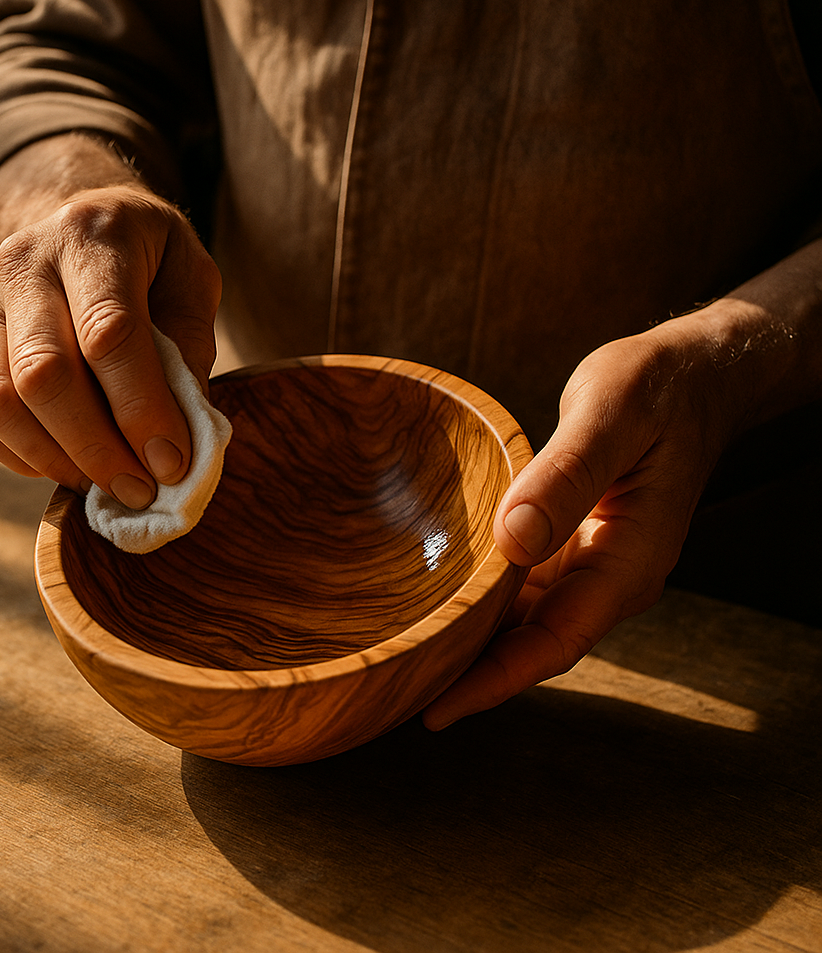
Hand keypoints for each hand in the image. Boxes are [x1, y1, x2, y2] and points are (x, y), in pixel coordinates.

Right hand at [0, 181, 220, 506]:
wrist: (82, 223)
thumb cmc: (151, 261)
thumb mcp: (192, 281)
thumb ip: (188, 349)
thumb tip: (179, 438)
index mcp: (91, 236)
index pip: (108, 332)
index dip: (141, 408)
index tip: (172, 463)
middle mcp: (23, 263)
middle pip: (44, 374)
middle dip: (98, 447)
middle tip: (142, 489)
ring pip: (1, 404)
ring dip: (61, 461)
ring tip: (112, 486)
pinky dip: (29, 459)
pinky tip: (74, 467)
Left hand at [422, 312, 747, 729]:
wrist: (689, 376)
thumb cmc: (656, 388)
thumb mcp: (611, 417)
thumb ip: (566, 477)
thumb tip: (513, 540)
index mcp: (630, 561)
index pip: (557, 640)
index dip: (496, 678)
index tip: (438, 707)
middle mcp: (610, 575)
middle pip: (534, 644)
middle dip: (471, 674)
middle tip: (396, 694)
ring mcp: (590, 563)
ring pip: (525, 621)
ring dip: (473, 643)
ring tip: (406, 662)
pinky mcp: (571, 543)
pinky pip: (523, 588)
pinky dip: (483, 602)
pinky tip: (439, 605)